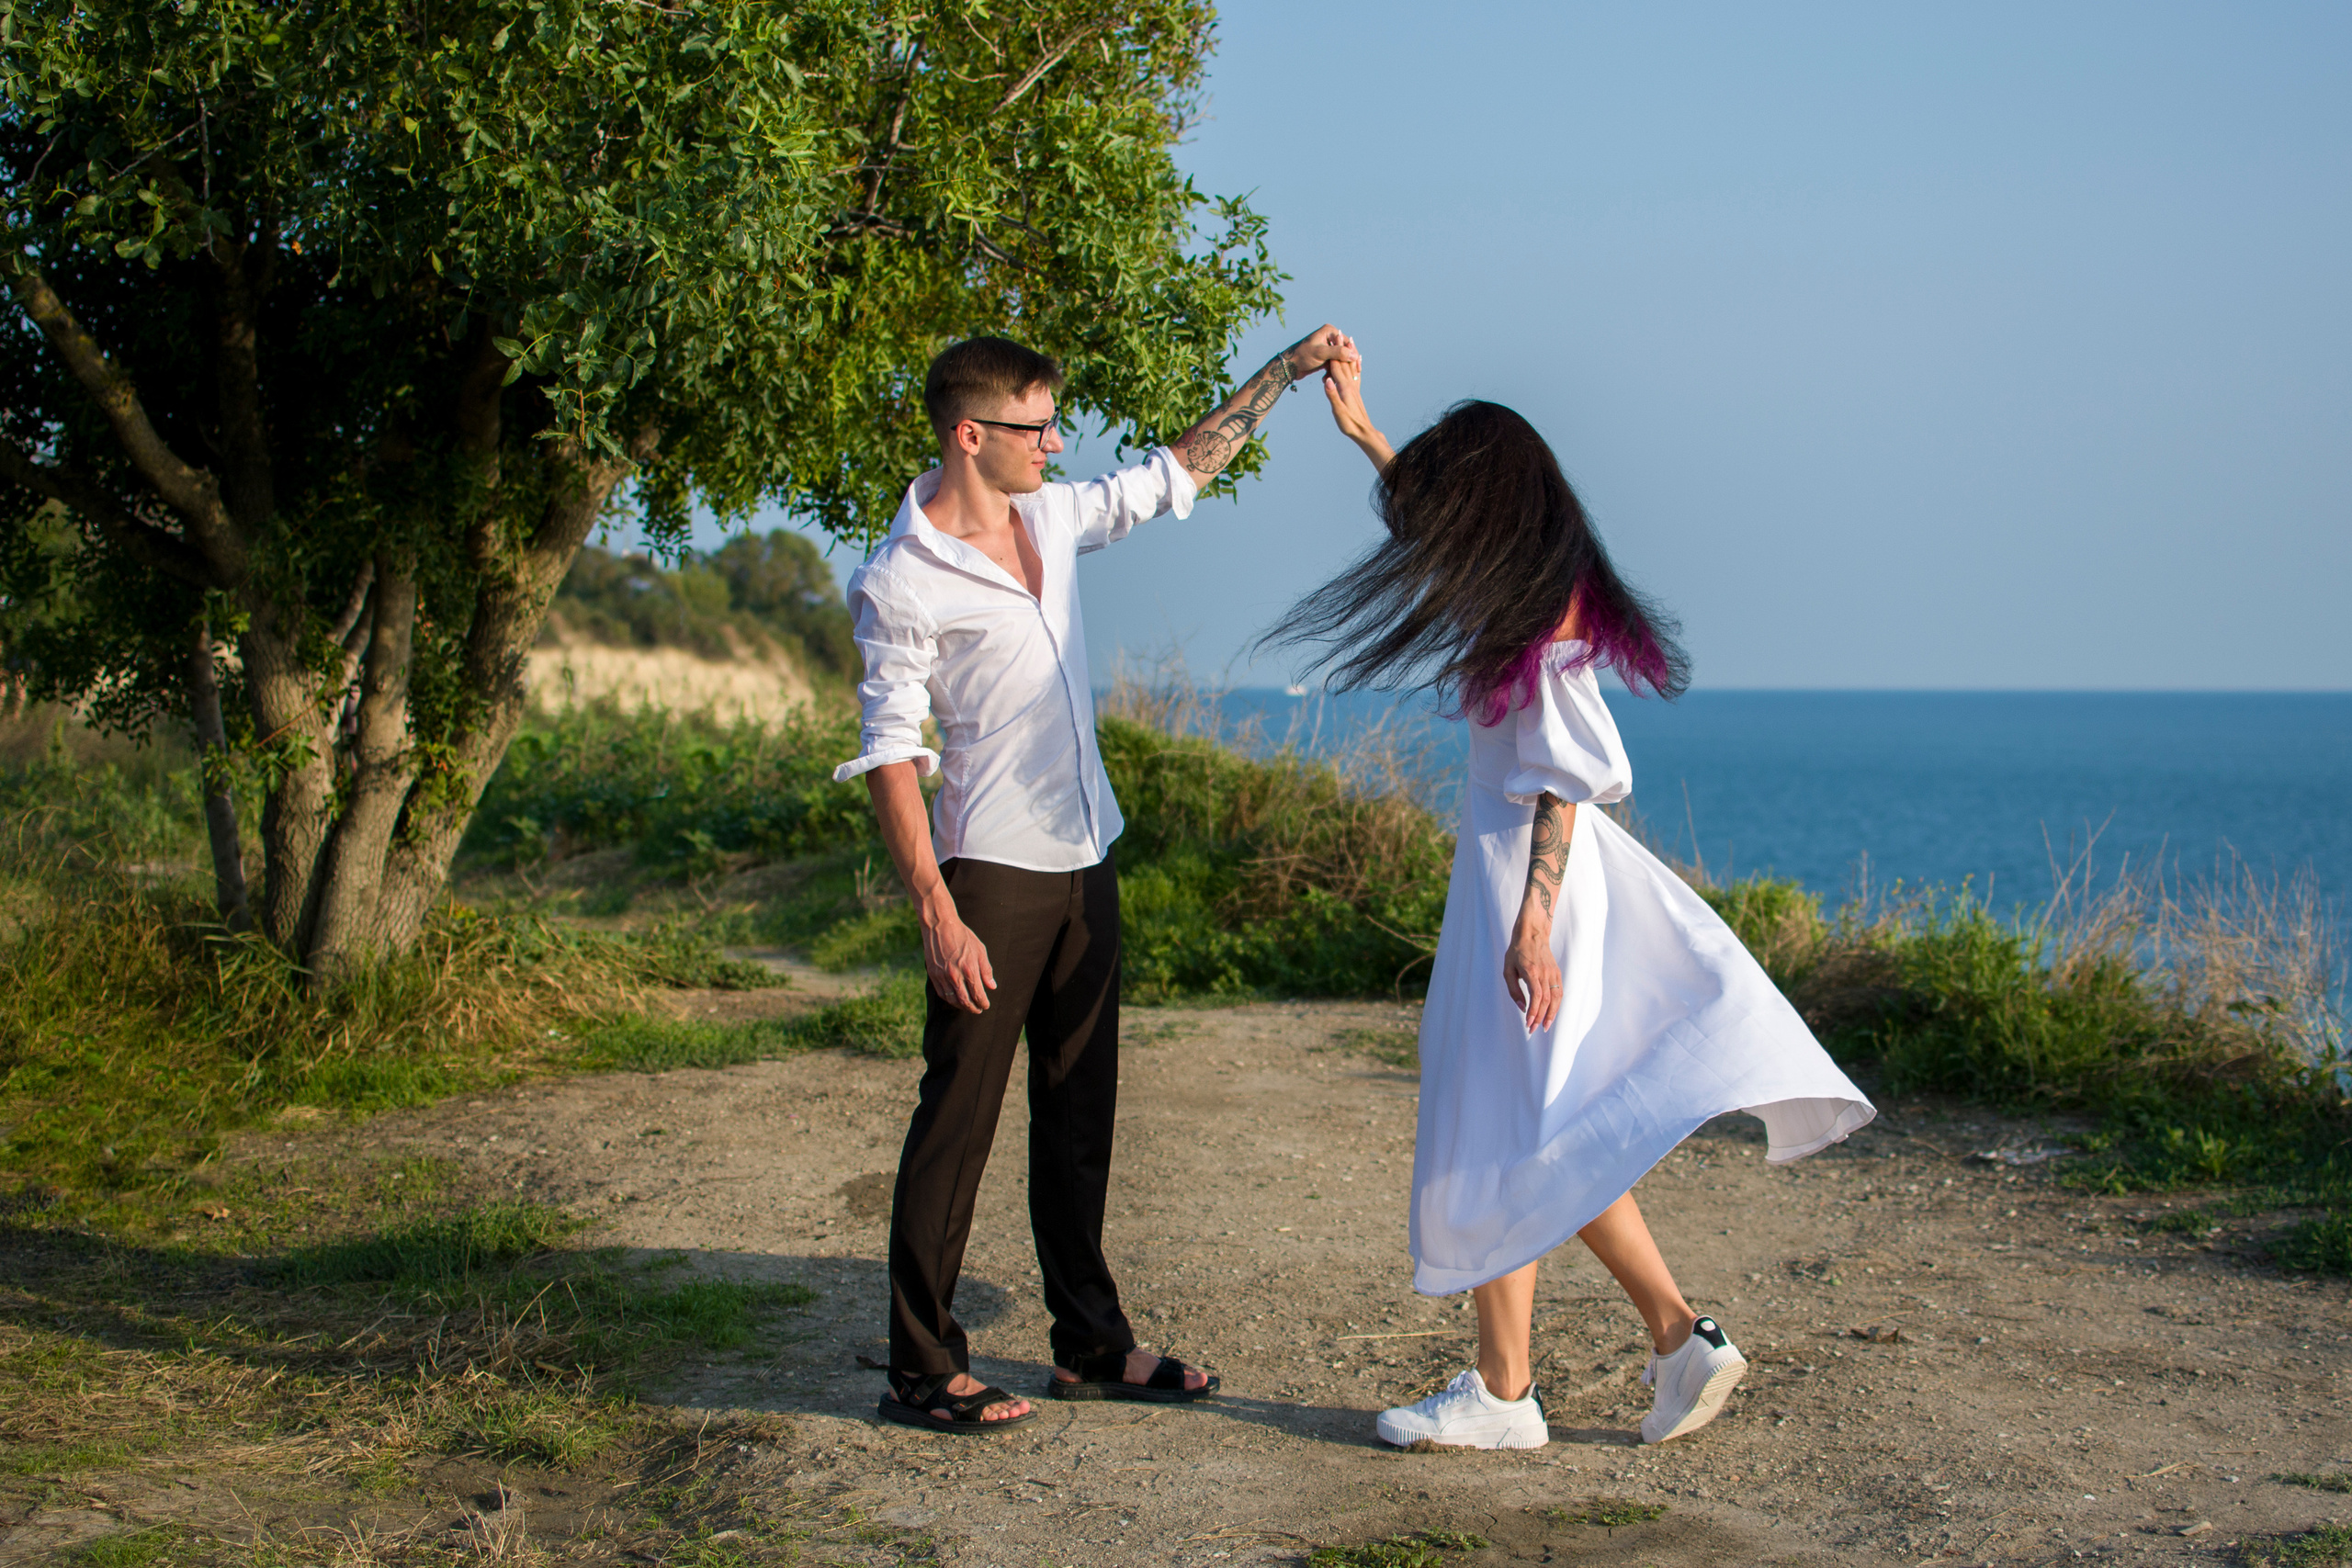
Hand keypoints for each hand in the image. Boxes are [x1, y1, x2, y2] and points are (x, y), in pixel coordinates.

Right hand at [920, 890, 995, 1012]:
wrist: (940, 926)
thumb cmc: (963, 936)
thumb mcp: (980, 950)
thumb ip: (986, 970)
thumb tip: (992, 987)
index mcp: (969, 969)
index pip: (978, 994)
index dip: (983, 1002)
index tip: (986, 1005)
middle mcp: (955, 975)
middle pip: (965, 1001)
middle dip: (973, 1008)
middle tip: (978, 1009)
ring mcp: (942, 976)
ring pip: (953, 1000)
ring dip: (962, 1006)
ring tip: (968, 1006)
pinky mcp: (933, 975)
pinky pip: (942, 993)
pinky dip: (950, 1000)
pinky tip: (955, 999)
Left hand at [1284, 323, 1352, 378]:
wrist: (1289, 366)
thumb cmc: (1302, 356)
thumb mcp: (1321, 353)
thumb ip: (1338, 353)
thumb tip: (1355, 354)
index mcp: (1330, 331)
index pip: (1347, 343)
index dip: (1354, 356)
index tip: (1357, 368)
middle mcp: (1330, 337)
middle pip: (1345, 352)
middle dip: (1346, 365)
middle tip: (1352, 377)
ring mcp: (1327, 347)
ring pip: (1340, 360)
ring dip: (1338, 370)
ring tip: (1335, 380)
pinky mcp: (1325, 357)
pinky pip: (1334, 364)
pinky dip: (1332, 372)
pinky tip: (1326, 379)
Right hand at [1321, 339, 1376, 442]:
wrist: (1363, 432)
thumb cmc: (1349, 424)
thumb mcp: (1337, 411)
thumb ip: (1331, 395)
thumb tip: (1327, 380)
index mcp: (1344, 387)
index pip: (1337, 365)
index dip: (1333, 351)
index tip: (1331, 337)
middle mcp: (1351, 385)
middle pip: (1344, 362)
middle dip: (1341, 347)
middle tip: (1338, 331)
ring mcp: (1355, 388)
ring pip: (1351, 366)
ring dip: (1349, 352)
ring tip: (1349, 339)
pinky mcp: (1356, 392)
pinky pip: (1356, 374)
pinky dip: (1356, 364)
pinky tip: (1357, 359)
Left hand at [1501, 910, 1560, 1030]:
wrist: (1532, 934)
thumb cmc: (1517, 951)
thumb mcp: (1508, 969)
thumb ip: (1514, 990)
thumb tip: (1522, 1007)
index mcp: (1532, 972)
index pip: (1536, 997)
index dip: (1534, 1012)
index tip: (1529, 1023)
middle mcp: (1545, 973)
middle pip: (1546, 1000)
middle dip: (1540, 1017)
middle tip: (1534, 1029)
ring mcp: (1553, 973)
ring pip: (1556, 998)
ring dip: (1552, 1014)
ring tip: (1546, 1026)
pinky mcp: (1557, 973)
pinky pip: (1559, 992)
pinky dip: (1556, 1005)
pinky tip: (1551, 1013)